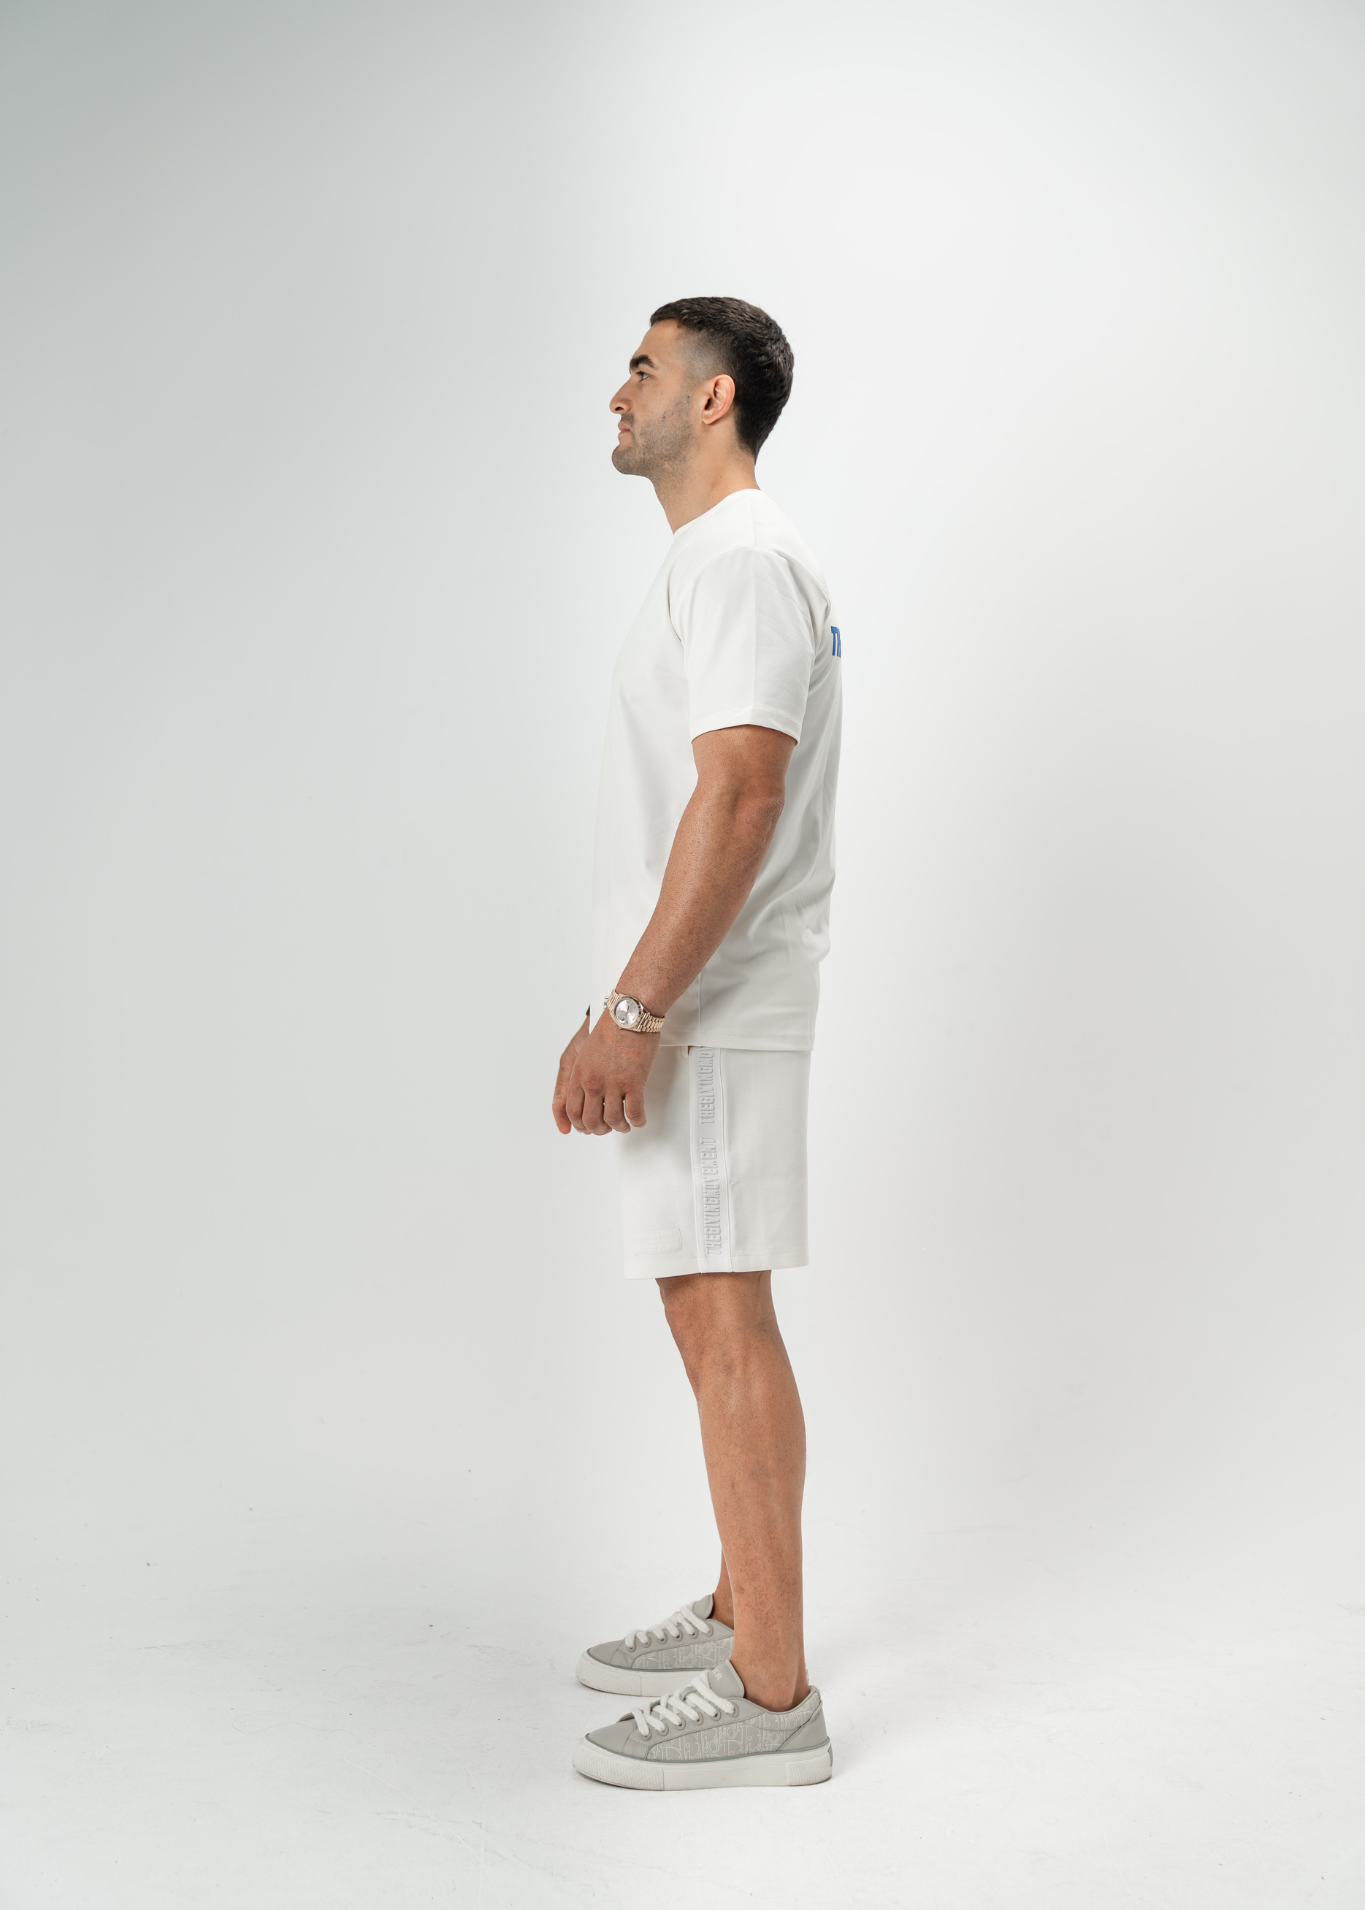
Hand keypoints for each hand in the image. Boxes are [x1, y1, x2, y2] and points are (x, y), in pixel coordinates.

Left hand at [554, 1014, 658, 1135]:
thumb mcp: (582, 1052)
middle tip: (606, 1128)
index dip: (578, 1124)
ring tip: (625, 1125)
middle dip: (599, 1129)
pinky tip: (639, 1120)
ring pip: (612, 1121)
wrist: (628, 1015)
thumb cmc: (608, 1028)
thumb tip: (570, 1097)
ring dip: (619, 1128)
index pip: (571, 1110)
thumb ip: (575, 1076)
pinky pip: (634, 1112)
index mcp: (579, 1074)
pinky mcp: (634, 1083)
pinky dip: (637, 1121)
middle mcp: (593, 1082)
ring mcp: (613, 1084)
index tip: (585, 1127)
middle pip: (590, 1121)